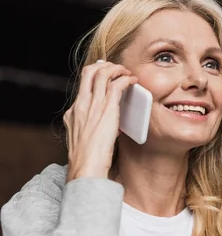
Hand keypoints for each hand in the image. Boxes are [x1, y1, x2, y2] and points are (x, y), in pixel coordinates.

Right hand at [64, 61, 136, 180]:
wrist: (86, 170)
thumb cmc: (89, 162)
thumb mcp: (85, 141)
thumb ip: (94, 129)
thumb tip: (111, 127)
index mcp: (73, 113)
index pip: (82, 86)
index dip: (96, 78)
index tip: (106, 79)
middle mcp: (81, 105)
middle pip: (88, 72)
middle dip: (104, 65)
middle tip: (116, 69)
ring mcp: (92, 106)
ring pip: (102, 73)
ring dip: (117, 69)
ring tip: (127, 72)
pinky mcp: (106, 109)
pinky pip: (116, 84)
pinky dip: (126, 79)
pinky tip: (133, 81)